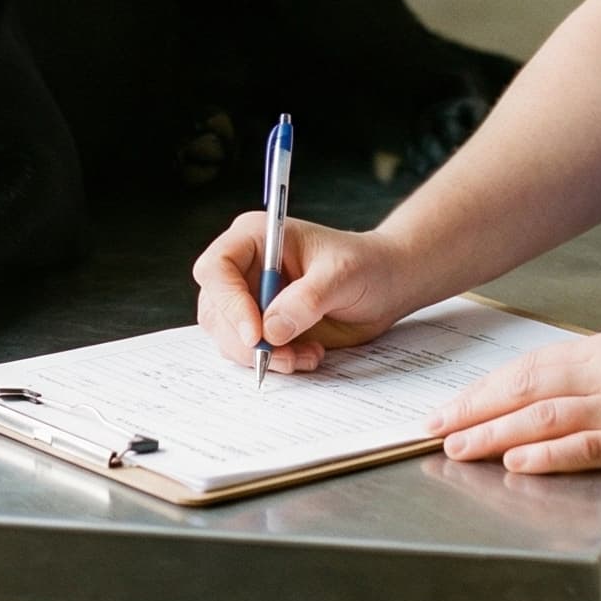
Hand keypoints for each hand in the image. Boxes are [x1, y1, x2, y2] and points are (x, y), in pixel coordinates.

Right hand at [192, 213, 420, 373]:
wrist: (385, 286)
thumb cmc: (365, 265)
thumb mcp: (343, 274)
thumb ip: (308, 299)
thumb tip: (271, 329)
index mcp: (256, 238)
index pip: (217, 269)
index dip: (228, 302)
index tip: (256, 333)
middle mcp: (245, 268)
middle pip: (216, 310)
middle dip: (246, 340)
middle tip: (284, 355)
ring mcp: (251, 300)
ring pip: (228, 337)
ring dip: (264, 356)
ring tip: (306, 353)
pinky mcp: (263, 327)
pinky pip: (250, 353)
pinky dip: (276, 362)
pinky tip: (308, 354)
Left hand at [426, 329, 600, 492]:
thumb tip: (555, 402)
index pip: (531, 364)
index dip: (485, 386)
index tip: (452, 404)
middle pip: (526, 385)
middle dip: (473, 407)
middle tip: (434, 427)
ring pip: (544, 414)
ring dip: (494, 432)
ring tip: (458, 447)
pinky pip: (585, 444)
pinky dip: (546, 453)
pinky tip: (516, 462)